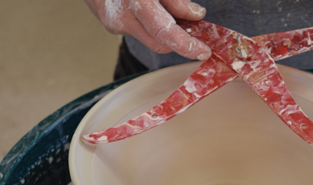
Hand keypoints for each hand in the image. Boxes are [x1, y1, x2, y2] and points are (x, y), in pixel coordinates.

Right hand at [84, 0, 210, 59]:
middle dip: (178, 40)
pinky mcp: (110, 25)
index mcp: (136, 1)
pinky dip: (149, 23)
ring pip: (150, 38)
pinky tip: (151, 8)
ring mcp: (113, 23)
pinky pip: (137, 29)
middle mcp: (122, 16)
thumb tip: (195, 14)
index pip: (165, 32)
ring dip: (164, 31)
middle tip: (194, 29)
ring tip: (172, 14)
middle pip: (160, 43)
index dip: (187, 45)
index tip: (203, 51)